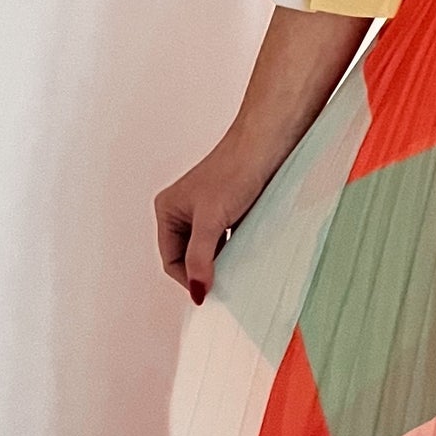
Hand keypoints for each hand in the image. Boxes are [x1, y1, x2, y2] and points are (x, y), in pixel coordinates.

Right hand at [155, 137, 276, 303]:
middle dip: (206, 270)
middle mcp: (183, 211)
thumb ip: (200, 258)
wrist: (268, 143)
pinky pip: (228, 240)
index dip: (189, 278)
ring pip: (211, 249)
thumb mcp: (212, 221)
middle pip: (189, 257)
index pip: (171, 260)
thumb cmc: (235, 170)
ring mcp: (207, 210)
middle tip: (227, 284)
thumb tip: (196, 290)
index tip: (210, 292)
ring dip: (223, 260)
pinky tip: (249, 252)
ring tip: (240, 266)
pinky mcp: (230, 209)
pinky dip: (236, 249)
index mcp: (167, 210)